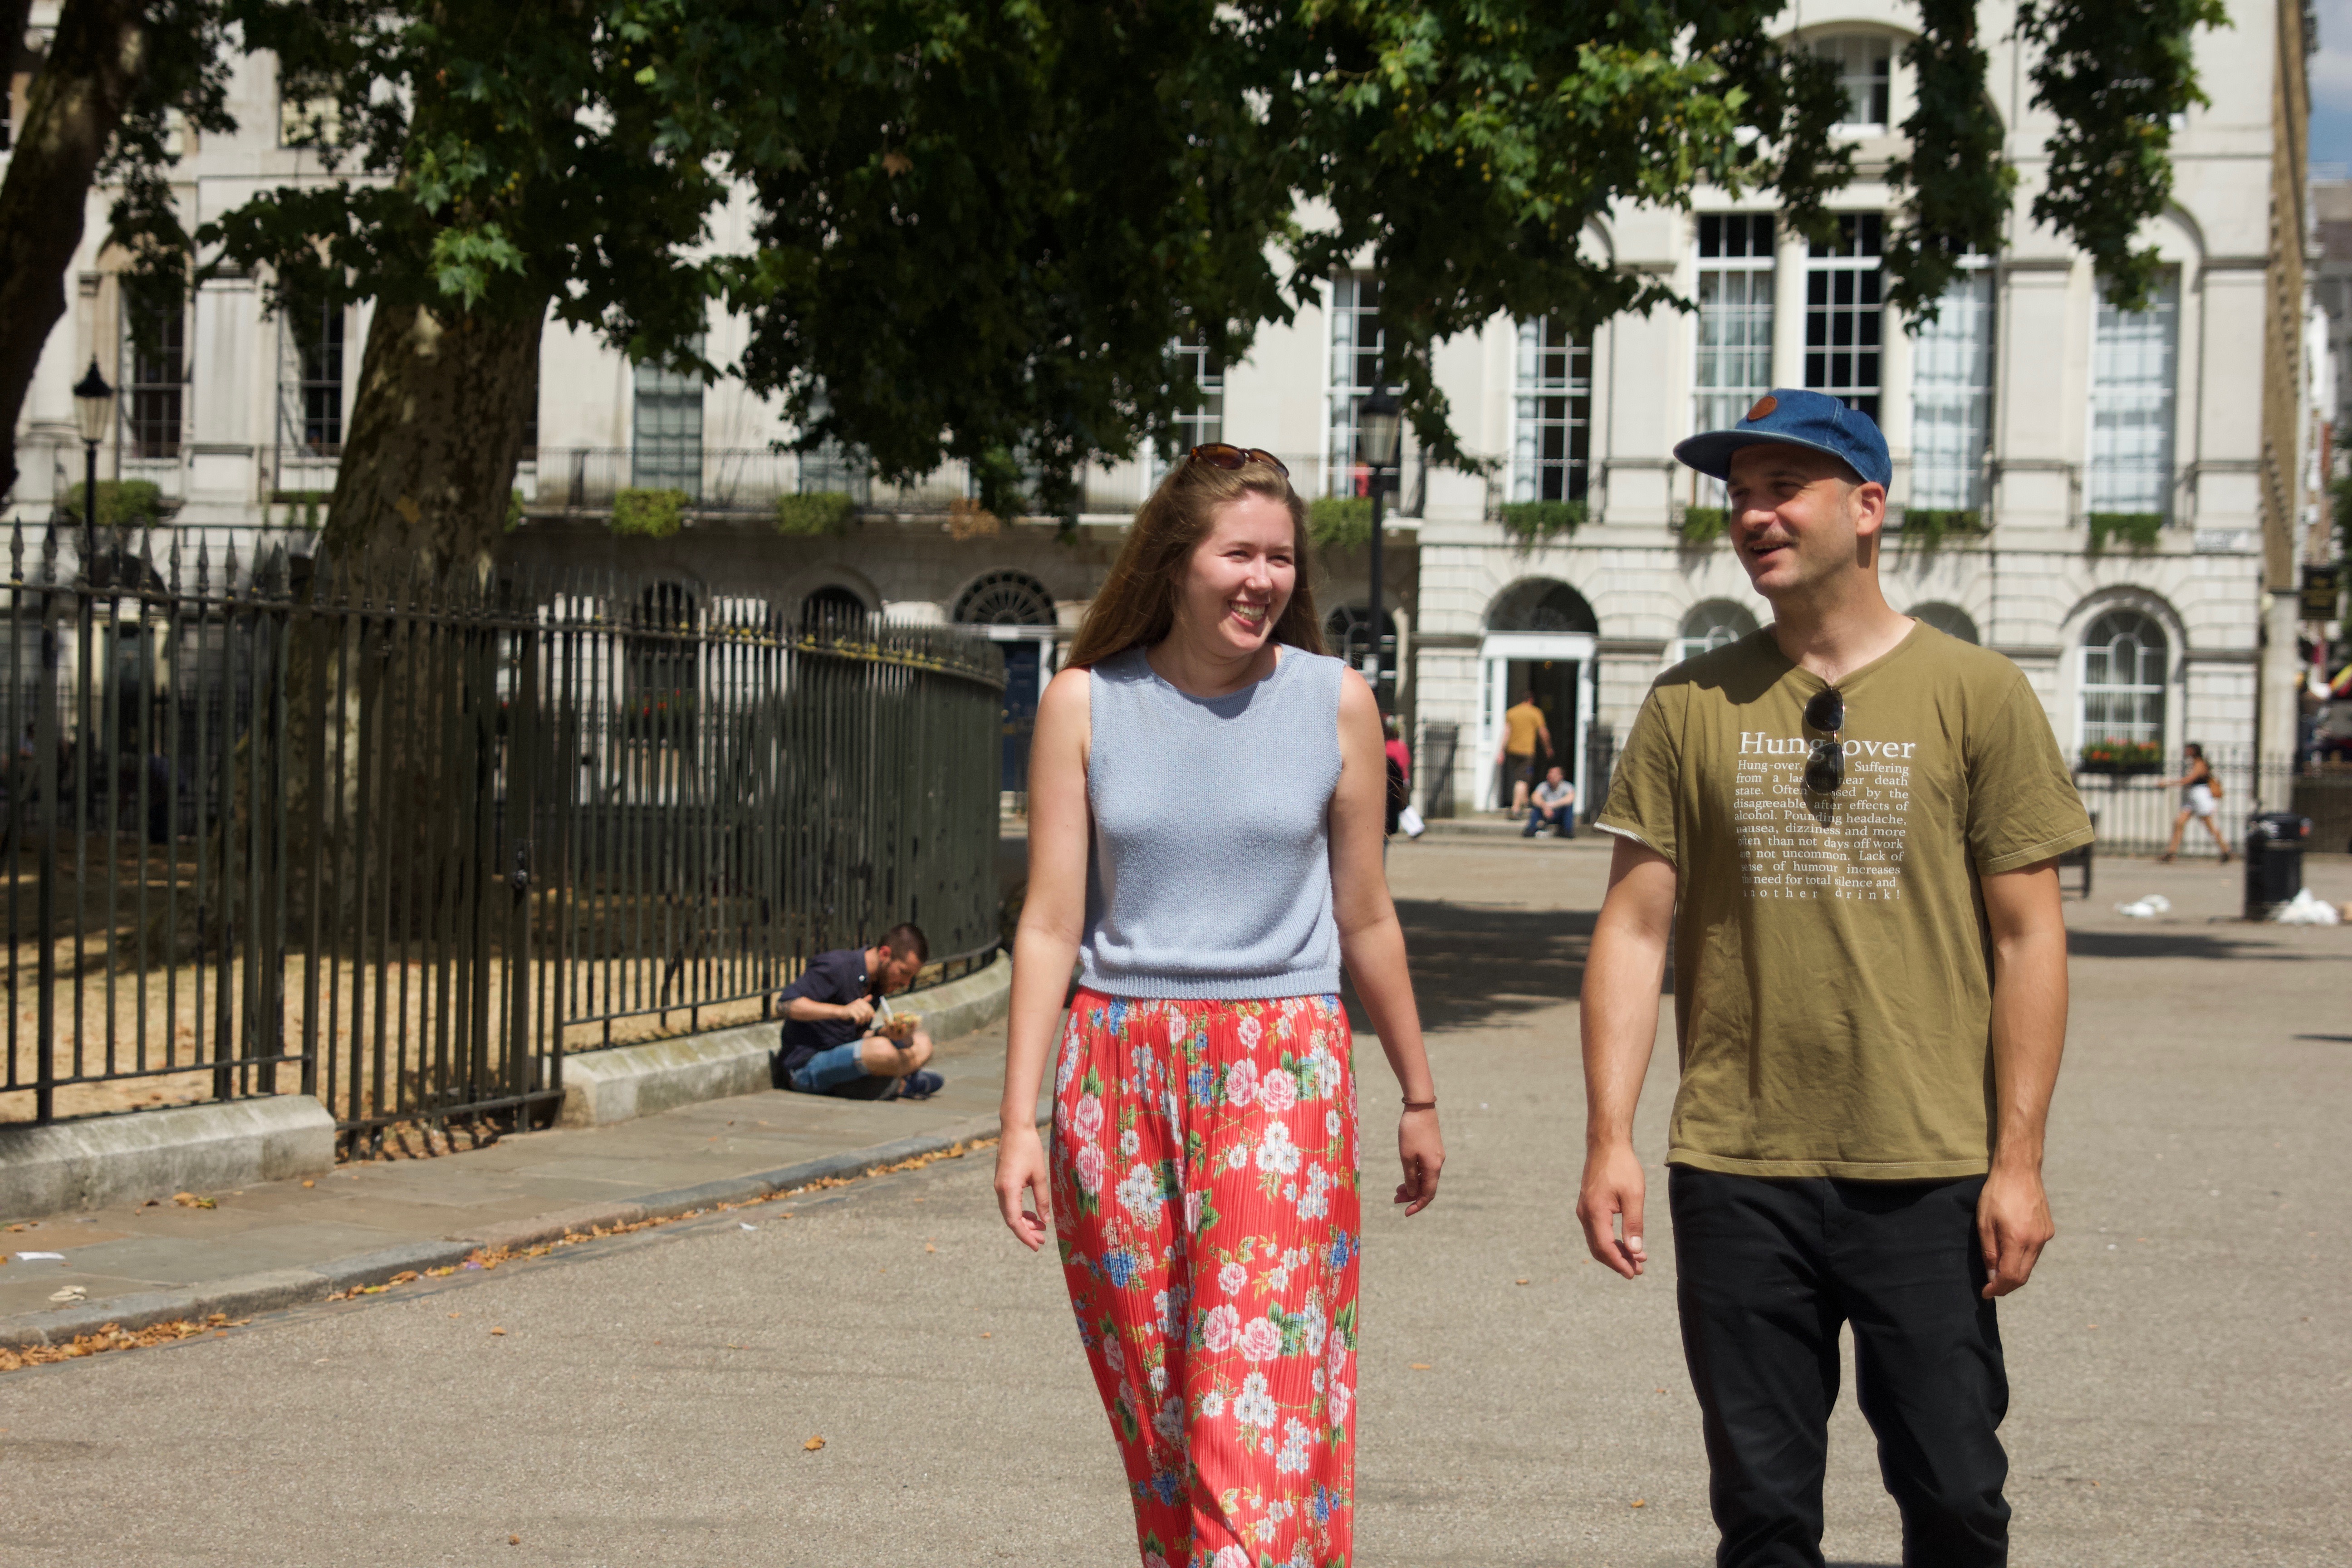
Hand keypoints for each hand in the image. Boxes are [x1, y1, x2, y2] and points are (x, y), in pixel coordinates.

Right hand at [841, 995, 875, 1026]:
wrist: (840, 1012)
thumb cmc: (851, 1011)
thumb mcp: (858, 1006)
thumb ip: (865, 1003)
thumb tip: (872, 997)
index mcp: (861, 1001)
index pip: (870, 1008)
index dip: (871, 1015)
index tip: (869, 1019)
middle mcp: (858, 1002)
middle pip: (867, 1012)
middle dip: (867, 1018)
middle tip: (865, 1022)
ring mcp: (854, 1006)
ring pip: (863, 1015)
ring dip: (863, 1021)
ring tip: (860, 1023)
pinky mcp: (851, 1011)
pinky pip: (858, 1018)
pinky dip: (858, 1022)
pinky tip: (856, 1023)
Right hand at [994, 1123, 1052, 1250]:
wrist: (1015, 1128)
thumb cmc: (1029, 1148)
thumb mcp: (1040, 1175)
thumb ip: (1042, 1200)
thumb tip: (1045, 1221)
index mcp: (1008, 1189)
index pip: (1014, 1221)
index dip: (1025, 1236)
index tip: (1036, 1246)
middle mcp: (1000, 1190)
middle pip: (1011, 1219)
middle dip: (1026, 1232)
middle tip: (1043, 1240)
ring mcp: (999, 1186)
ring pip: (1009, 1212)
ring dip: (1024, 1222)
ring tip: (1041, 1229)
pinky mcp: (1002, 1182)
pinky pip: (1009, 1203)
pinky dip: (1020, 1211)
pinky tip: (1033, 1215)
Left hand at [1394, 1109, 1443, 1214]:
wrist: (1420, 1108)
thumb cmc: (1411, 1131)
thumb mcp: (1407, 1156)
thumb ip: (1410, 1176)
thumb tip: (1413, 1192)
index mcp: (1433, 1167)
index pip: (1428, 1194)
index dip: (1417, 1205)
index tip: (1405, 1213)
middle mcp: (1438, 1164)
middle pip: (1427, 1187)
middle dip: (1412, 1196)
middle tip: (1394, 1199)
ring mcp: (1436, 1156)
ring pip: (1426, 1178)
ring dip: (1412, 1185)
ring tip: (1397, 1190)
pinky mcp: (1432, 1150)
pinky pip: (1425, 1169)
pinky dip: (1415, 1175)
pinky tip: (1405, 1175)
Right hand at [1576, 1141, 1647, 1277]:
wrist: (1607, 1145)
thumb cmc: (1622, 1167)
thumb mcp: (1633, 1195)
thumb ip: (1634, 1224)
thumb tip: (1635, 1251)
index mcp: (1595, 1212)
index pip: (1605, 1248)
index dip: (1619, 1263)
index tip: (1634, 1273)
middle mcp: (1585, 1214)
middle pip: (1598, 1249)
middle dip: (1618, 1262)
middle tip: (1638, 1270)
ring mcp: (1584, 1210)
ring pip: (1597, 1241)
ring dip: (1616, 1252)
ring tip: (1637, 1259)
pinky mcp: (1588, 1206)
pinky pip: (1597, 1231)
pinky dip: (1611, 1241)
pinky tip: (1626, 1242)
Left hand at [1977, 1165, 2053, 1297]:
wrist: (2019, 1170)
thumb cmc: (1997, 1193)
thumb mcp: (1984, 1222)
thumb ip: (1990, 1251)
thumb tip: (1992, 1275)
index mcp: (2018, 1239)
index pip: (2011, 1276)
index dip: (1998, 1288)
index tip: (1986, 1293)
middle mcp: (2036, 1241)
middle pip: (2023, 1275)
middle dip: (2006, 1286)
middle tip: (1991, 1288)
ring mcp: (2044, 1236)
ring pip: (2030, 1265)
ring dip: (2015, 1273)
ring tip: (1998, 1273)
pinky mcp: (2048, 1230)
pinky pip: (2035, 1252)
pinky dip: (2023, 1259)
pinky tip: (2011, 1255)